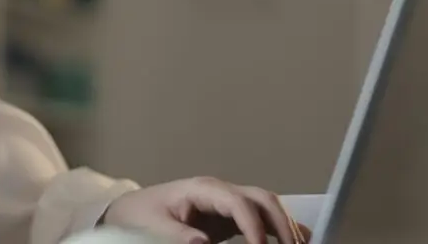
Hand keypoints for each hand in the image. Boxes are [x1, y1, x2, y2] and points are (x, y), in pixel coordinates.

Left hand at [103, 177, 310, 243]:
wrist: (131, 211)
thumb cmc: (140, 216)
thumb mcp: (153, 227)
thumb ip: (177, 234)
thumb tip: (203, 243)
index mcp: (202, 189)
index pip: (238, 203)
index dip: (254, 227)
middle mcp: (220, 191)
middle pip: (261, 199)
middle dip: (281, 224)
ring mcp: (226, 202)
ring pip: (266, 206)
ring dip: (285, 225)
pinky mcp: (228, 217)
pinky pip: (260, 218)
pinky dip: (278, 229)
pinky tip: (295, 241)